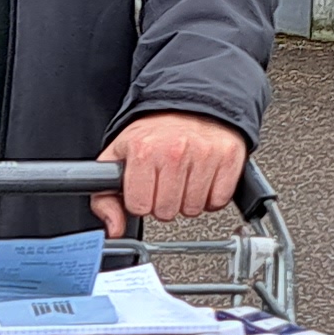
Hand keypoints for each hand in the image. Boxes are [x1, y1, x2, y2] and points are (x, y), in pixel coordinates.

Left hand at [98, 113, 247, 234]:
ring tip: (183, 178)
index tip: (145, 188)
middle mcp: (174, 151)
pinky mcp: (228, 157)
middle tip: (165, 183)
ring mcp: (204, 154)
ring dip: (188, 200)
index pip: (139, 206)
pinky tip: (202, 179)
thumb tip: (113, 228)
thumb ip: (105, 197)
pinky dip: (211, 196)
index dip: (141, 202)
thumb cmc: (154, 133)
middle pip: (167, 212)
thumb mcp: (118, 157)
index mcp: (144, 150)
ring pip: (193, 209)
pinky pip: (218, 201)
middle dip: (164, 202)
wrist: (189, 105)